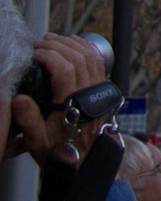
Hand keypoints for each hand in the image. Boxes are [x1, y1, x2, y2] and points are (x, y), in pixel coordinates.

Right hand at [7, 34, 109, 165]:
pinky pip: (98, 63)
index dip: (49, 56)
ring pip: (90, 57)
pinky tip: (75, 45)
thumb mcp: (37, 140)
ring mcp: (99, 90)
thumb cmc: (61, 151)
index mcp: (73, 103)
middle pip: (78, 58)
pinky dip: (87, 49)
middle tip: (40, 42)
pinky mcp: (103, 90)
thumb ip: (28, 119)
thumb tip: (18, 98)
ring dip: (72, 44)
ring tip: (53, 40)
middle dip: (58, 46)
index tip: (34, 52)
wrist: (87, 161)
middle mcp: (90, 93)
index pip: (64, 69)